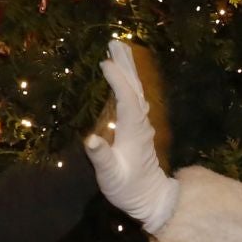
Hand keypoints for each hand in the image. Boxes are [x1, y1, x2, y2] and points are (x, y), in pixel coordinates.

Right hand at [84, 40, 180, 230]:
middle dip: (125, 65)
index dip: (118, 81)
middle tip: (114, 43)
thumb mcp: (110, 177)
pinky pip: (135, 98)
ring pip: (137, 91)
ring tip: (118, 50)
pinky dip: (129, 83)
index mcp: (133, 132)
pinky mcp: (140, 128)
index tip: (106, 64)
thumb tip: (90, 139)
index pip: (127, 99)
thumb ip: (101, 158)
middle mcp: (140, 124)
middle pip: (135, 88)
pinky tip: (124, 76)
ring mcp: (142, 125)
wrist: (151, 199)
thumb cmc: (128, 189)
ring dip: (128, 70)